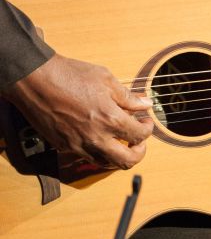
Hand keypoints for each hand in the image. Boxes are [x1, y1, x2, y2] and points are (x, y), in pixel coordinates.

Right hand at [5, 53, 153, 168]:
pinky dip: (98, 151)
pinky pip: (86, 156)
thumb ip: (128, 97)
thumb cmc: (70, 75)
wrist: (35, 79)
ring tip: (119, 140)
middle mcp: (96, 138)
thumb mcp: (106, 79)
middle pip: (127, 161)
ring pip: (106, 163)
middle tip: (139, 141)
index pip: (140, 135)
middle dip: (139, 152)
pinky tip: (98, 136)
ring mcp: (78, 145)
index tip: (145, 121)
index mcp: (110, 119)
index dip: (148, 128)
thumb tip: (145, 105)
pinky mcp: (64, 146)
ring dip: (118, 155)